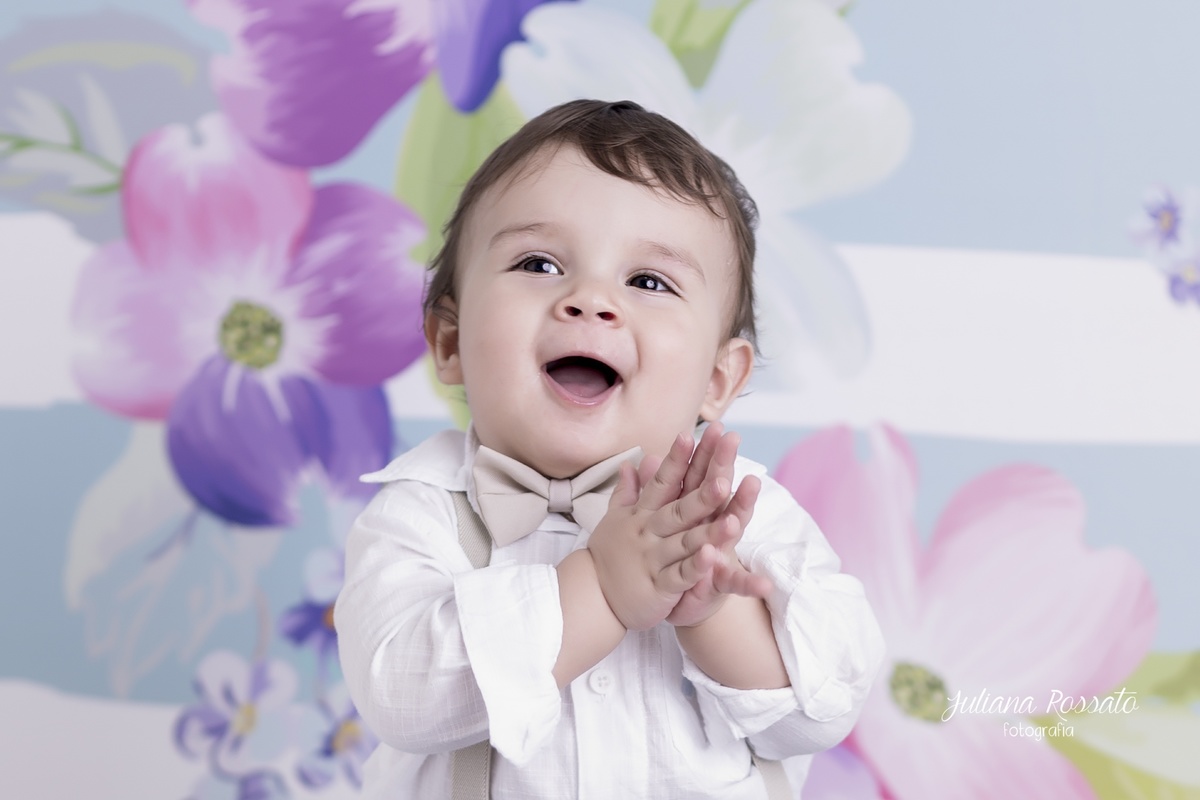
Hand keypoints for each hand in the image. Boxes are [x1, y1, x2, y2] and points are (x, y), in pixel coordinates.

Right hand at [586, 434, 735, 630]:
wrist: (590, 596)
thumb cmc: (608, 556)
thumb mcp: (614, 519)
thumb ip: (627, 491)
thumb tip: (630, 462)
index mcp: (641, 515)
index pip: (661, 482)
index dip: (676, 459)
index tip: (691, 434)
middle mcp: (648, 533)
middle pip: (679, 509)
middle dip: (703, 492)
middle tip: (725, 471)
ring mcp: (653, 560)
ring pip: (685, 542)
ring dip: (709, 531)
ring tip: (733, 519)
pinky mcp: (659, 587)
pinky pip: (680, 576)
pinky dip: (696, 567)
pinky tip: (713, 557)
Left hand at [665, 423, 772, 626]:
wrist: (683, 604)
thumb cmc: (675, 558)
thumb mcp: (661, 524)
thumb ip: (655, 493)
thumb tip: (645, 460)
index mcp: (696, 513)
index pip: (701, 476)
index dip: (707, 452)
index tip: (715, 426)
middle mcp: (713, 527)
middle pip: (720, 492)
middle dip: (726, 465)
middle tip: (734, 440)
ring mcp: (722, 553)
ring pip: (733, 529)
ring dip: (741, 508)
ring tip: (751, 487)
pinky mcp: (723, 584)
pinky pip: (735, 581)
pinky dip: (747, 581)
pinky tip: (761, 581)